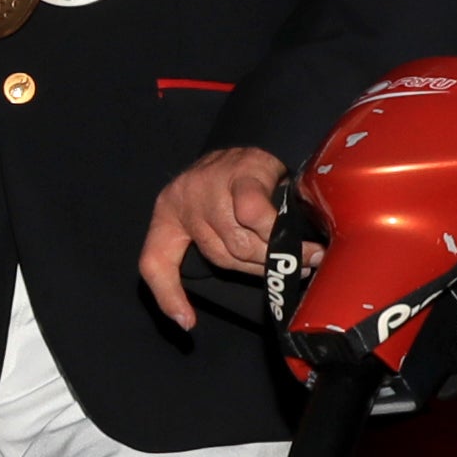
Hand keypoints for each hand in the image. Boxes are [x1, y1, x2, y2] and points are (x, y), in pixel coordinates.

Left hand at [142, 145, 289, 327]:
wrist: (267, 134)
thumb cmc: (241, 185)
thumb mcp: (216, 216)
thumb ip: (225, 250)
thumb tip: (266, 283)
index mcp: (169, 213)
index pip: (153, 261)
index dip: (168, 295)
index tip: (187, 322)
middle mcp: (184, 197)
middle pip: (220, 255)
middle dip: (258, 266)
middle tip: (289, 269)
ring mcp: (210, 183)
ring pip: (241, 239)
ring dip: (275, 253)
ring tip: (303, 257)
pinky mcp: (241, 172)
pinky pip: (255, 214)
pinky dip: (277, 232)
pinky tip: (302, 244)